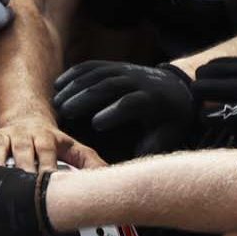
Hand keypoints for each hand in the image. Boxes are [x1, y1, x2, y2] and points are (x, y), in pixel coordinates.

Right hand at [0, 119, 105, 173]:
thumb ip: (90, 162)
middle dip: (21, 166)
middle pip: (22, 150)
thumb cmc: (50, 141)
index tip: (48, 181)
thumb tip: (109, 176)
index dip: (47, 164)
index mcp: (45, 138)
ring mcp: (3, 138)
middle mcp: (23, 136)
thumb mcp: (72, 147)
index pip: (47, 151)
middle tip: (20, 185)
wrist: (26, 118)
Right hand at [53, 61, 198, 156]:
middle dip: (85, 97)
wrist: (179, 89)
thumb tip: (131, 169)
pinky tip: (58, 85)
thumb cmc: (170, 121)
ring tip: (57, 103)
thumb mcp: (166, 137)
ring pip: (97, 74)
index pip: (131, 102)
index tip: (96, 125)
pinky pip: (92, 66)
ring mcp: (126, 70)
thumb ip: (149, 149)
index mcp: (152, 100)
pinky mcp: (116, 66)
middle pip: (109, 85)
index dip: (114, 112)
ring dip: (74, 86)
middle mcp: (138, 81)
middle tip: (63, 112)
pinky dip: (74, 74)